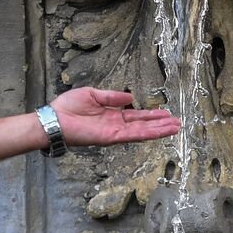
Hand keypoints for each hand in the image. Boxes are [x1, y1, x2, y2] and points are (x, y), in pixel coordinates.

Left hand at [51, 88, 179, 146]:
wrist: (55, 119)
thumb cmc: (68, 107)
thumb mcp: (92, 94)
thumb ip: (112, 97)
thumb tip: (130, 97)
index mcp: (112, 115)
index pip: (136, 115)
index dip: (152, 114)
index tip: (166, 113)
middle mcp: (116, 125)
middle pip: (143, 125)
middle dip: (160, 124)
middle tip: (178, 123)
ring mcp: (115, 132)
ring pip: (142, 131)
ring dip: (159, 130)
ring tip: (176, 128)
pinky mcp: (111, 137)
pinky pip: (133, 135)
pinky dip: (148, 133)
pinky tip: (160, 131)